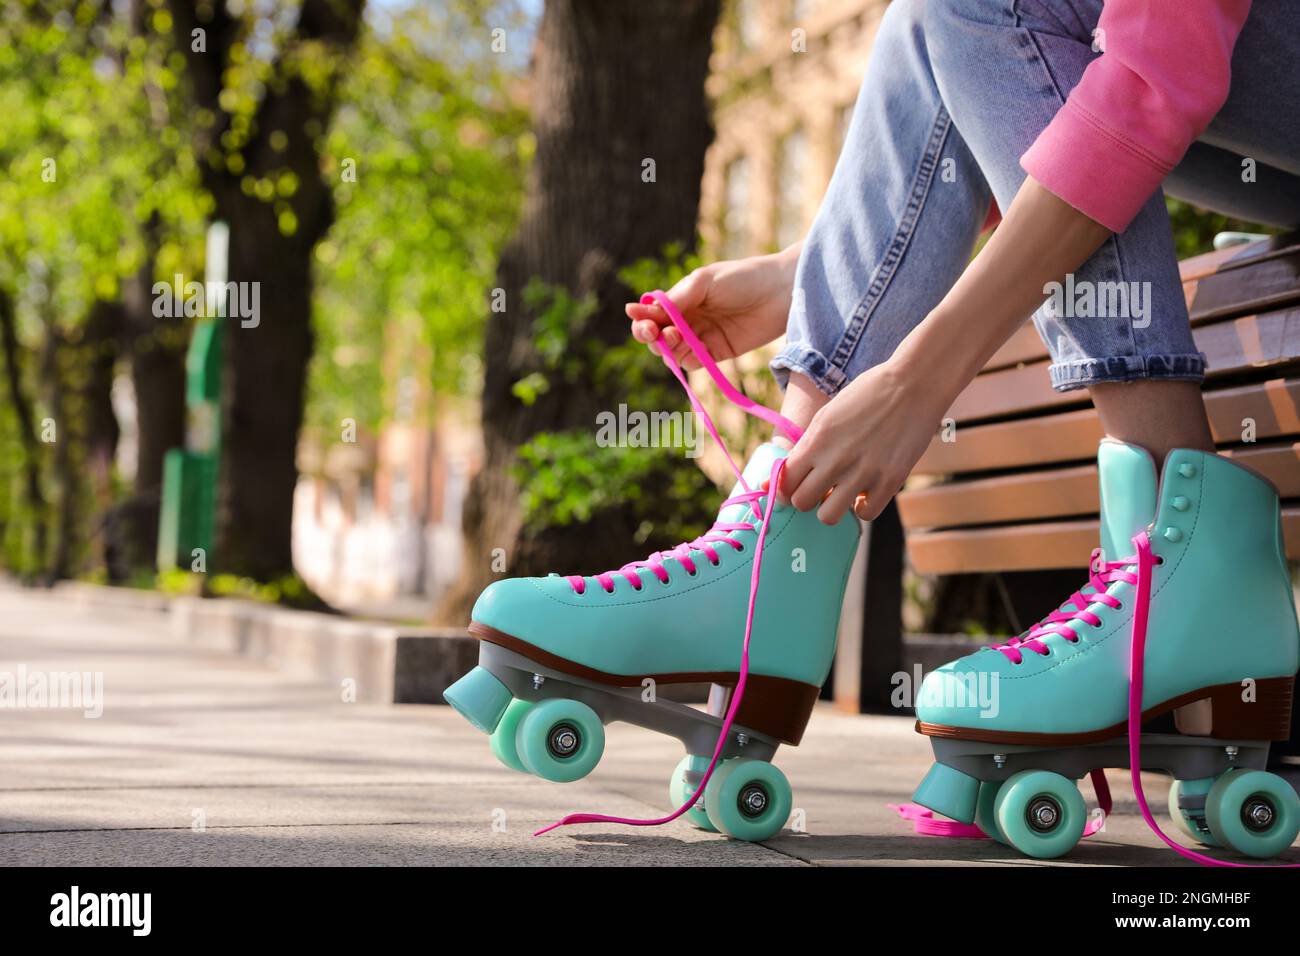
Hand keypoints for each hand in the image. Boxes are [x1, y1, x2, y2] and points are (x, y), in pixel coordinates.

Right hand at [625, 245, 799, 367]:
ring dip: (667, 347)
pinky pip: (693, 362)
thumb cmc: (743, 278)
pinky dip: (687, 358)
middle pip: (658, 336)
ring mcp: (702, 338)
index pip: (653, 313)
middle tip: (650, 332)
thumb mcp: (704, 283)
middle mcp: (689, 320)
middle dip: (649, 335)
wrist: (781, 292)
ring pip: (672, 352)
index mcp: (682, 299)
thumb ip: (676, 300)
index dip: (641, 317)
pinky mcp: (717, 353)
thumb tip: (642, 310)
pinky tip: (691, 348)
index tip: (636, 316)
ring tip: (675, 336)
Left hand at [780, 359, 946, 524]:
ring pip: (828, 516)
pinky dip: (863, 507)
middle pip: (801, 502)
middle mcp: (835, 459)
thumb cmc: (867, 396)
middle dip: (807, 497)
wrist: (913, 385)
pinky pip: (865, 515)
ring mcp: (863, 473)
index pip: (784, 481)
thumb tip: (772, 480)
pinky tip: (866, 492)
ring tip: (842, 493)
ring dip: (831, 508)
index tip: (794, 487)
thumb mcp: (827, 416)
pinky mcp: (890, 481)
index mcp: (816, 440)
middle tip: (820, 488)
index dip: (785, 488)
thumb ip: (804, 448)